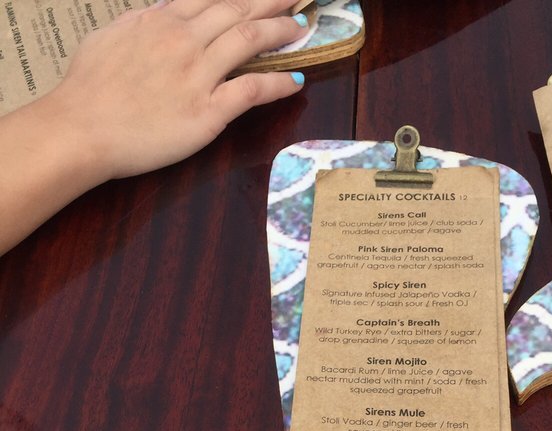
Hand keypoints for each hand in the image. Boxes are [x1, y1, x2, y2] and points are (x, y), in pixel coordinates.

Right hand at [51, 0, 307, 179]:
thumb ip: (144, 23)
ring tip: (301, 29)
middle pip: (238, 9)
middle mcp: (183, 39)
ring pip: (250, 40)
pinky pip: (252, 90)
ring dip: (281, 32)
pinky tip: (297, 80)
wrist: (81, 128)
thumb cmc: (88, 88)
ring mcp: (198, 74)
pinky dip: (279, 83)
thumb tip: (161, 15)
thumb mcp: (112, 36)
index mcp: (161, 20)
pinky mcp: (207, 112)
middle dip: (272, 2)